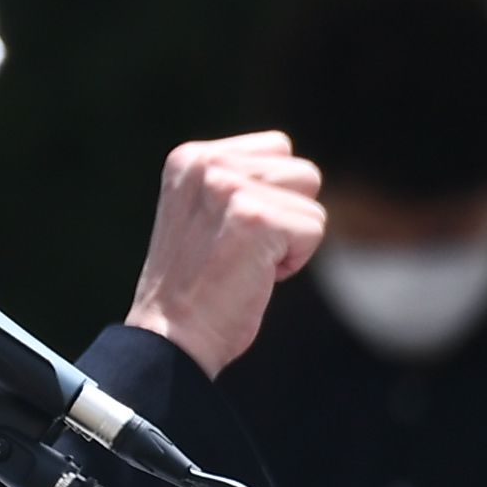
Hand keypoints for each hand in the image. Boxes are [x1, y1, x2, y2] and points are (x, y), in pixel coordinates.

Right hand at [122, 131, 327, 377]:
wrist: (171, 337)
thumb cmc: (193, 285)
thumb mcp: (203, 212)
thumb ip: (239, 182)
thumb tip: (302, 173)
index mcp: (190, 157)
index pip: (278, 149)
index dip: (271, 197)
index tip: (230, 232)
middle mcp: (206, 164)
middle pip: (302, 172)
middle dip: (285, 217)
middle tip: (238, 250)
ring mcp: (229, 189)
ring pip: (312, 201)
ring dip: (290, 239)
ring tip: (245, 261)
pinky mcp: (256, 218)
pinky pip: (314, 230)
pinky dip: (293, 262)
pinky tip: (253, 275)